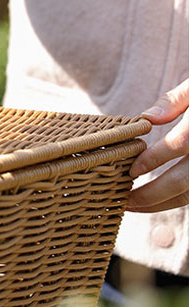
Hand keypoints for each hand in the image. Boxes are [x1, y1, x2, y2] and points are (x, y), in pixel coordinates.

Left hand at [127, 78, 188, 212]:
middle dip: (151, 195)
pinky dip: (175, 200)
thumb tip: (146, 118)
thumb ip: (173, 101)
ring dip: (161, 204)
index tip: (130, 171)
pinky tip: (155, 201)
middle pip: (183, 181)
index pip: (178, 145)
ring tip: (134, 205)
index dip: (152, 160)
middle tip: (124, 201)